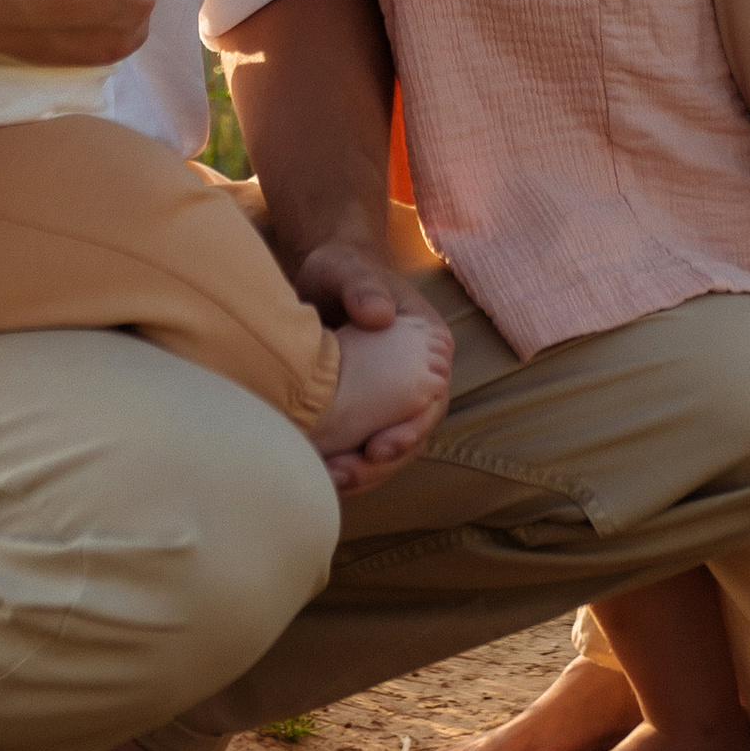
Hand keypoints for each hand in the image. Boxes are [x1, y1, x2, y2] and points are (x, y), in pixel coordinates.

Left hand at [285, 233, 450, 494]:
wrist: (321, 276)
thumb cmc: (341, 267)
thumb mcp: (348, 268)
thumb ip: (363, 285)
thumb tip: (379, 314)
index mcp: (429, 347)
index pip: (431, 400)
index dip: (410, 430)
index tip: (380, 448)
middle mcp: (418, 377)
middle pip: (410, 434)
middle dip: (381, 464)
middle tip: (344, 476)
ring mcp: (392, 396)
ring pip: (388, 449)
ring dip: (363, 473)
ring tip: (328, 483)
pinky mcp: (365, 408)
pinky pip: (362, 444)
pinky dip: (346, 464)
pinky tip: (317, 474)